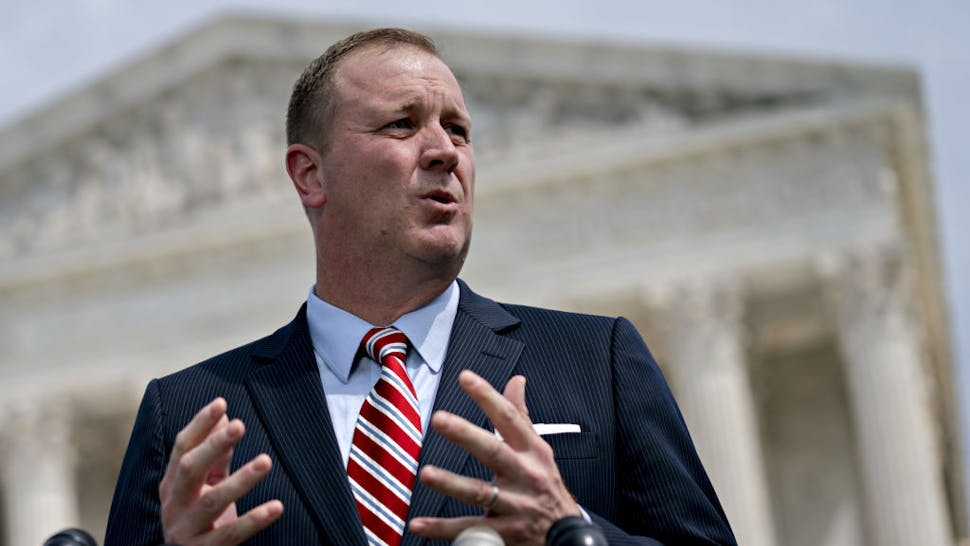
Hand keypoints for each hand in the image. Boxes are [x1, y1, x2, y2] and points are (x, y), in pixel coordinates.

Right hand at [159, 398, 282, 544]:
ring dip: (241, 480)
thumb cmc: (200, 518)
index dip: (200, 424)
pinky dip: (254, 520)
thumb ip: (216, 456)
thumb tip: (225, 417)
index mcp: (172, 484)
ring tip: (266, 461)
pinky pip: (231, 534)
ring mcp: (185, 530)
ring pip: (212, 501)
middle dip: (214, 445)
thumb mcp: (206, 485)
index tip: (221, 402)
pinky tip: (276, 506)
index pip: (182, 448)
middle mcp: (174, 505)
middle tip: (240, 424)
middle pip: (189, 469)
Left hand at [408, 371, 580, 545]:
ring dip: (452, 484)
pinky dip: (443, 529)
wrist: (568, 533)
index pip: (509, 418)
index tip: (465, 378)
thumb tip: (516, 380)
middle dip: (466, 435)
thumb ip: (521, 416)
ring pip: (481, 493)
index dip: (488, 397)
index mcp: (532, 451)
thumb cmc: (546, 485)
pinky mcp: (506, 533)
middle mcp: (525, 475)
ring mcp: (516, 505)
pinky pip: (471, 530)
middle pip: (494, 452)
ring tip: (426, 474)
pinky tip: (418, 524)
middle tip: (439, 419)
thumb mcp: (539, 449)